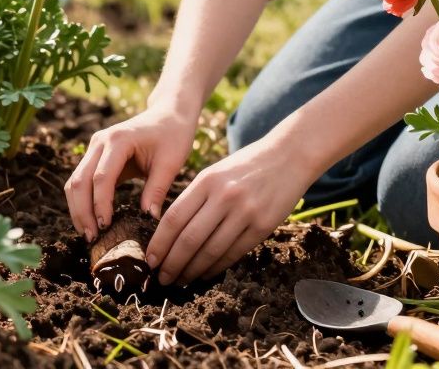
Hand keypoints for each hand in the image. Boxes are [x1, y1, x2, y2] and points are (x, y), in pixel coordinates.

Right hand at [64, 104, 196, 240]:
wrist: (169, 114)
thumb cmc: (173, 136)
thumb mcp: (171, 163)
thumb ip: (157, 190)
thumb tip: (147, 221)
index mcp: (119, 140)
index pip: (102, 177)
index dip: (101, 205)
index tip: (106, 227)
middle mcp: (100, 141)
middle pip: (80, 181)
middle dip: (82, 212)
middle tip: (92, 238)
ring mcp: (94, 147)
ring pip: (75, 182)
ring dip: (78, 209)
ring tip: (89, 234)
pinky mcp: (95, 155)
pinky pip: (81, 180)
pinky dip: (82, 201)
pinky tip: (91, 221)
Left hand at [145, 133, 307, 285]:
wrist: (288, 157)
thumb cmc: (245, 167)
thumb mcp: (215, 173)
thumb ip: (194, 198)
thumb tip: (170, 234)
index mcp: (206, 180)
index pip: (174, 218)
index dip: (159, 243)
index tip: (150, 260)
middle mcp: (224, 196)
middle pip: (189, 239)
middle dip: (171, 263)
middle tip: (161, 278)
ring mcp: (245, 212)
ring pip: (210, 251)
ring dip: (192, 271)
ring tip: (180, 281)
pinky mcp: (263, 225)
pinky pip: (233, 253)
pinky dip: (215, 267)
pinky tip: (204, 274)